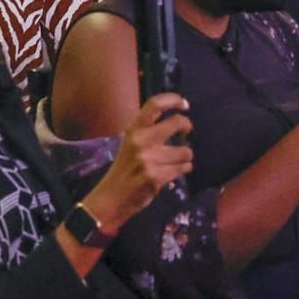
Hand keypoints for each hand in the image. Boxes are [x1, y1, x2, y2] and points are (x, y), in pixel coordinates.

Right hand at [83, 94, 192, 226]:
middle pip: (177, 122)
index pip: (154, 105)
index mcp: (133, 130)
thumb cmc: (124, 170)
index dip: (173, 100)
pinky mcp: (157, 177)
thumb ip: (148, 131)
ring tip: (177, 161)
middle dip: (187, 126)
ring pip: (186, 151)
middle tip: (186, 131)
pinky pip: (184, 168)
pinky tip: (174, 172)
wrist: (112, 198)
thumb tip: (177, 121)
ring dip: (186, 157)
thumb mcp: (130, 144)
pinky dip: (183, 170)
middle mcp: (141, 141)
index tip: (184, 104)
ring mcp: (149, 159)